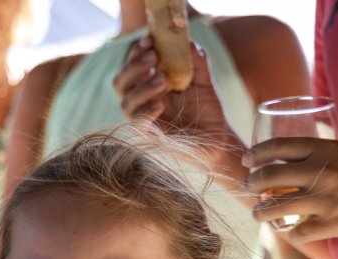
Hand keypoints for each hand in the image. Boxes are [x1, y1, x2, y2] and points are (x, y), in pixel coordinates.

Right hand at [113, 36, 242, 170]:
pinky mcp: (151, 138)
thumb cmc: (207, 109)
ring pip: (126, 103)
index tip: (150, 40)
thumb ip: (197, 62)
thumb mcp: (204, 81)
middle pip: (120, 82)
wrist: (217, 138)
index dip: (137, 51)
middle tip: (154, 58)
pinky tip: (160, 104)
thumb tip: (188, 42)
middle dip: (133, 67)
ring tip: (164, 80)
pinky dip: (146, 112)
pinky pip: (138, 125)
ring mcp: (144, 120)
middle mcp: (142, 101)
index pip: (132, 65)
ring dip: (142, 88)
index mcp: (149, 84)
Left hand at [244, 138, 337, 241]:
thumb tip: (290, 155)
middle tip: (246, 188)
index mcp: (325, 150)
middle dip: (251, 183)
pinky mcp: (331, 224)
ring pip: (275, 207)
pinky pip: (297, 232)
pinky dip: (291, 233)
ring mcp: (324, 200)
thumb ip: (320, 153)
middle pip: (269, 176)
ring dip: (260, 212)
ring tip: (257, 214)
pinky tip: (291, 232)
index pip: (279, 147)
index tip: (246, 159)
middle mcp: (321, 172)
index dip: (257, 153)